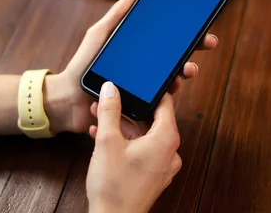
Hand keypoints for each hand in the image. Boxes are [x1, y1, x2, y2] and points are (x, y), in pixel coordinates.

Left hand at [44, 0, 218, 135]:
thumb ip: (119, 13)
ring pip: (173, 78)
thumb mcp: (100, 33)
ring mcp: (144, 87)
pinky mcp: (141, 104)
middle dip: (194, 50)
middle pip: (176, 58)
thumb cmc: (82, 65)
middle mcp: (144, 68)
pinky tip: (172, 87)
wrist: (68, 99)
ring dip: (184, 72)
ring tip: (186, 69)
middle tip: (207, 42)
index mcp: (138, 50)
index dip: (186, 34)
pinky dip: (169, 93)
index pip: (167, 40)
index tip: (201, 26)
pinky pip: (161, 100)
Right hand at [87, 82, 180, 212]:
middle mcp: (170, 152)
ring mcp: (162, 166)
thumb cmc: (114, 187)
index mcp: (166, 139)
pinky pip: (141, 150)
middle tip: (109, 101)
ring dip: (122, 126)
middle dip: (127, 110)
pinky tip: (103, 137)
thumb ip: (110, 110)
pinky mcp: (152, 176)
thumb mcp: (107, 141)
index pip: (165, 103)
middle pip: (152, 120)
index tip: (137, 82)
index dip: (150, 90)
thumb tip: (111, 89)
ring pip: (144, 136)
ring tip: (100, 118)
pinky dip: (125, 142)